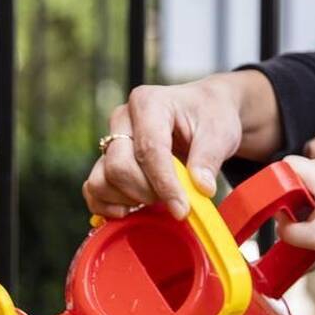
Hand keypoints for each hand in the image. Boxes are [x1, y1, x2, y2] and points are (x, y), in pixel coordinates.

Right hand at [83, 70, 281, 221]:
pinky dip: (108, 206)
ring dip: (129, 200)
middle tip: (176, 198)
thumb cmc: (211, 117)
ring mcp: (111, 140)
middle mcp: (122, 119)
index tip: (182, 210)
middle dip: (148, 192)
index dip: (164, 184)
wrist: (204, 112)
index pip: (149, 150)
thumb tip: (202, 189)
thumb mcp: (220, 132)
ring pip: (102, 180)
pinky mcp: (107, 160)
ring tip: (159, 199)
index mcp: (148, 104)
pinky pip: (93, 189)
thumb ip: (209, 159)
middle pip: (119, 167)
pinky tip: (132, 210)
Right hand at [271, 156, 314, 257]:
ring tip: (308, 210)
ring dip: (297, 192)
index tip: (278, 200)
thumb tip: (277, 220)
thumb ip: (288, 231)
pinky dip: (307, 192)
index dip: (276, 182)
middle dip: (287, 191)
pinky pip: (310, 177)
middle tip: (294, 210)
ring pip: (300, 174)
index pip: (286, 164)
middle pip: (291, 169)